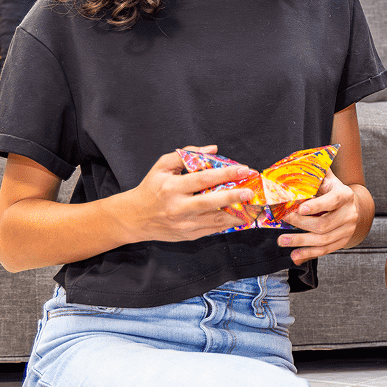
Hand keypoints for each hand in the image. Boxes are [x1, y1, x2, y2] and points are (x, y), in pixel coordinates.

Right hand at [123, 147, 254, 241]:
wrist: (134, 218)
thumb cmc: (150, 188)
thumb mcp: (162, 166)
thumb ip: (187, 155)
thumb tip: (212, 150)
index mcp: (172, 188)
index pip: (203, 179)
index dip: (225, 173)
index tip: (242, 169)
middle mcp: (178, 207)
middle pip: (211, 202)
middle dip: (234, 196)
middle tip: (251, 191)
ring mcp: (184, 224)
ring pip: (215, 220)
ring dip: (236, 213)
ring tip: (252, 205)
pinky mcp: (188, 236)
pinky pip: (212, 230)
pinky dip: (227, 224)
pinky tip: (240, 216)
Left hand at [274, 170, 360, 263]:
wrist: (354, 206)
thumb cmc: (334, 190)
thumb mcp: (328, 179)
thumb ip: (316, 173)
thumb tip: (296, 164)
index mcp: (344, 195)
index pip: (332, 200)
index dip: (317, 205)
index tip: (301, 209)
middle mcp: (349, 213)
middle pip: (324, 224)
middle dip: (301, 224)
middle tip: (285, 220)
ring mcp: (347, 229)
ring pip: (323, 240)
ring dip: (300, 241)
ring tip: (282, 241)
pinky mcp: (343, 241)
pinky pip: (325, 250)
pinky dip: (308, 253)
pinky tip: (295, 255)